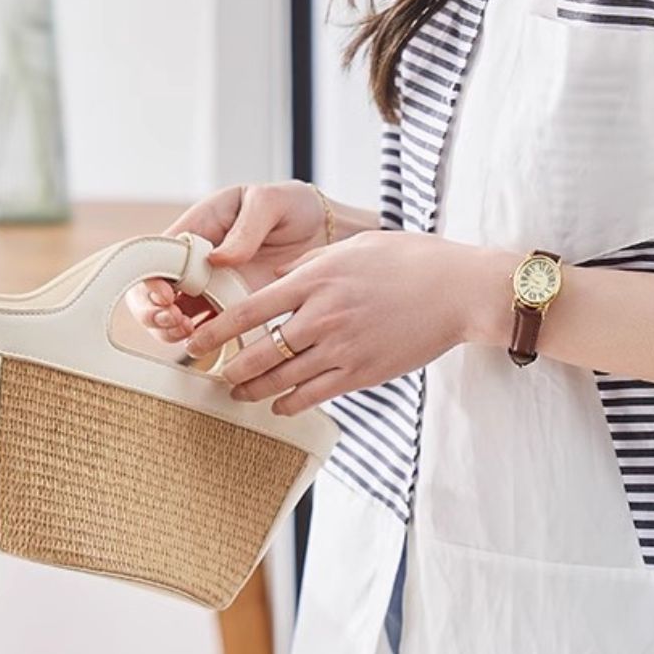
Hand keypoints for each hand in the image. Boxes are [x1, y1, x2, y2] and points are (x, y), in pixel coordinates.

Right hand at [124, 179, 330, 346]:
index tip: (167, 294)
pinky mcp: (232, 309)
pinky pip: (206, 330)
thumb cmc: (295, 207)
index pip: (155, 254)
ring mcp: (212, 287)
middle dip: (152, 309)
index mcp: (198, 228)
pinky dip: (199, 341)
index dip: (151, 276)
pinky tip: (207, 346)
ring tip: (188, 334)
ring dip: (170, 329)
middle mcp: (197, 261)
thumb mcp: (272, 201)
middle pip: (153, 290)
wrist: (329, 233)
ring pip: (172, 314)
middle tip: (174, 321)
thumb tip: (217, 258)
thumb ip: (246, 227)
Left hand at [182, 229, 496, 414]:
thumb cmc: (409, 260)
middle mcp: (323, 316)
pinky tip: (279, 405)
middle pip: (258, 352)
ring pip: (282, 379)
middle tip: (214, 375)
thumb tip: (275, 278)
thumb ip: (309, 266)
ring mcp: (342, 348)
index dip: (216, 332)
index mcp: (316, 280)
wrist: (457, 289)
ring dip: (254, 391)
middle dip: (229, 369)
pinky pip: (314, 395)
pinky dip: (289, 403)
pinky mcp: (363, 373)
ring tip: (239, 394)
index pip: (249, 310)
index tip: (195, 343)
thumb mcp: (353, 247)